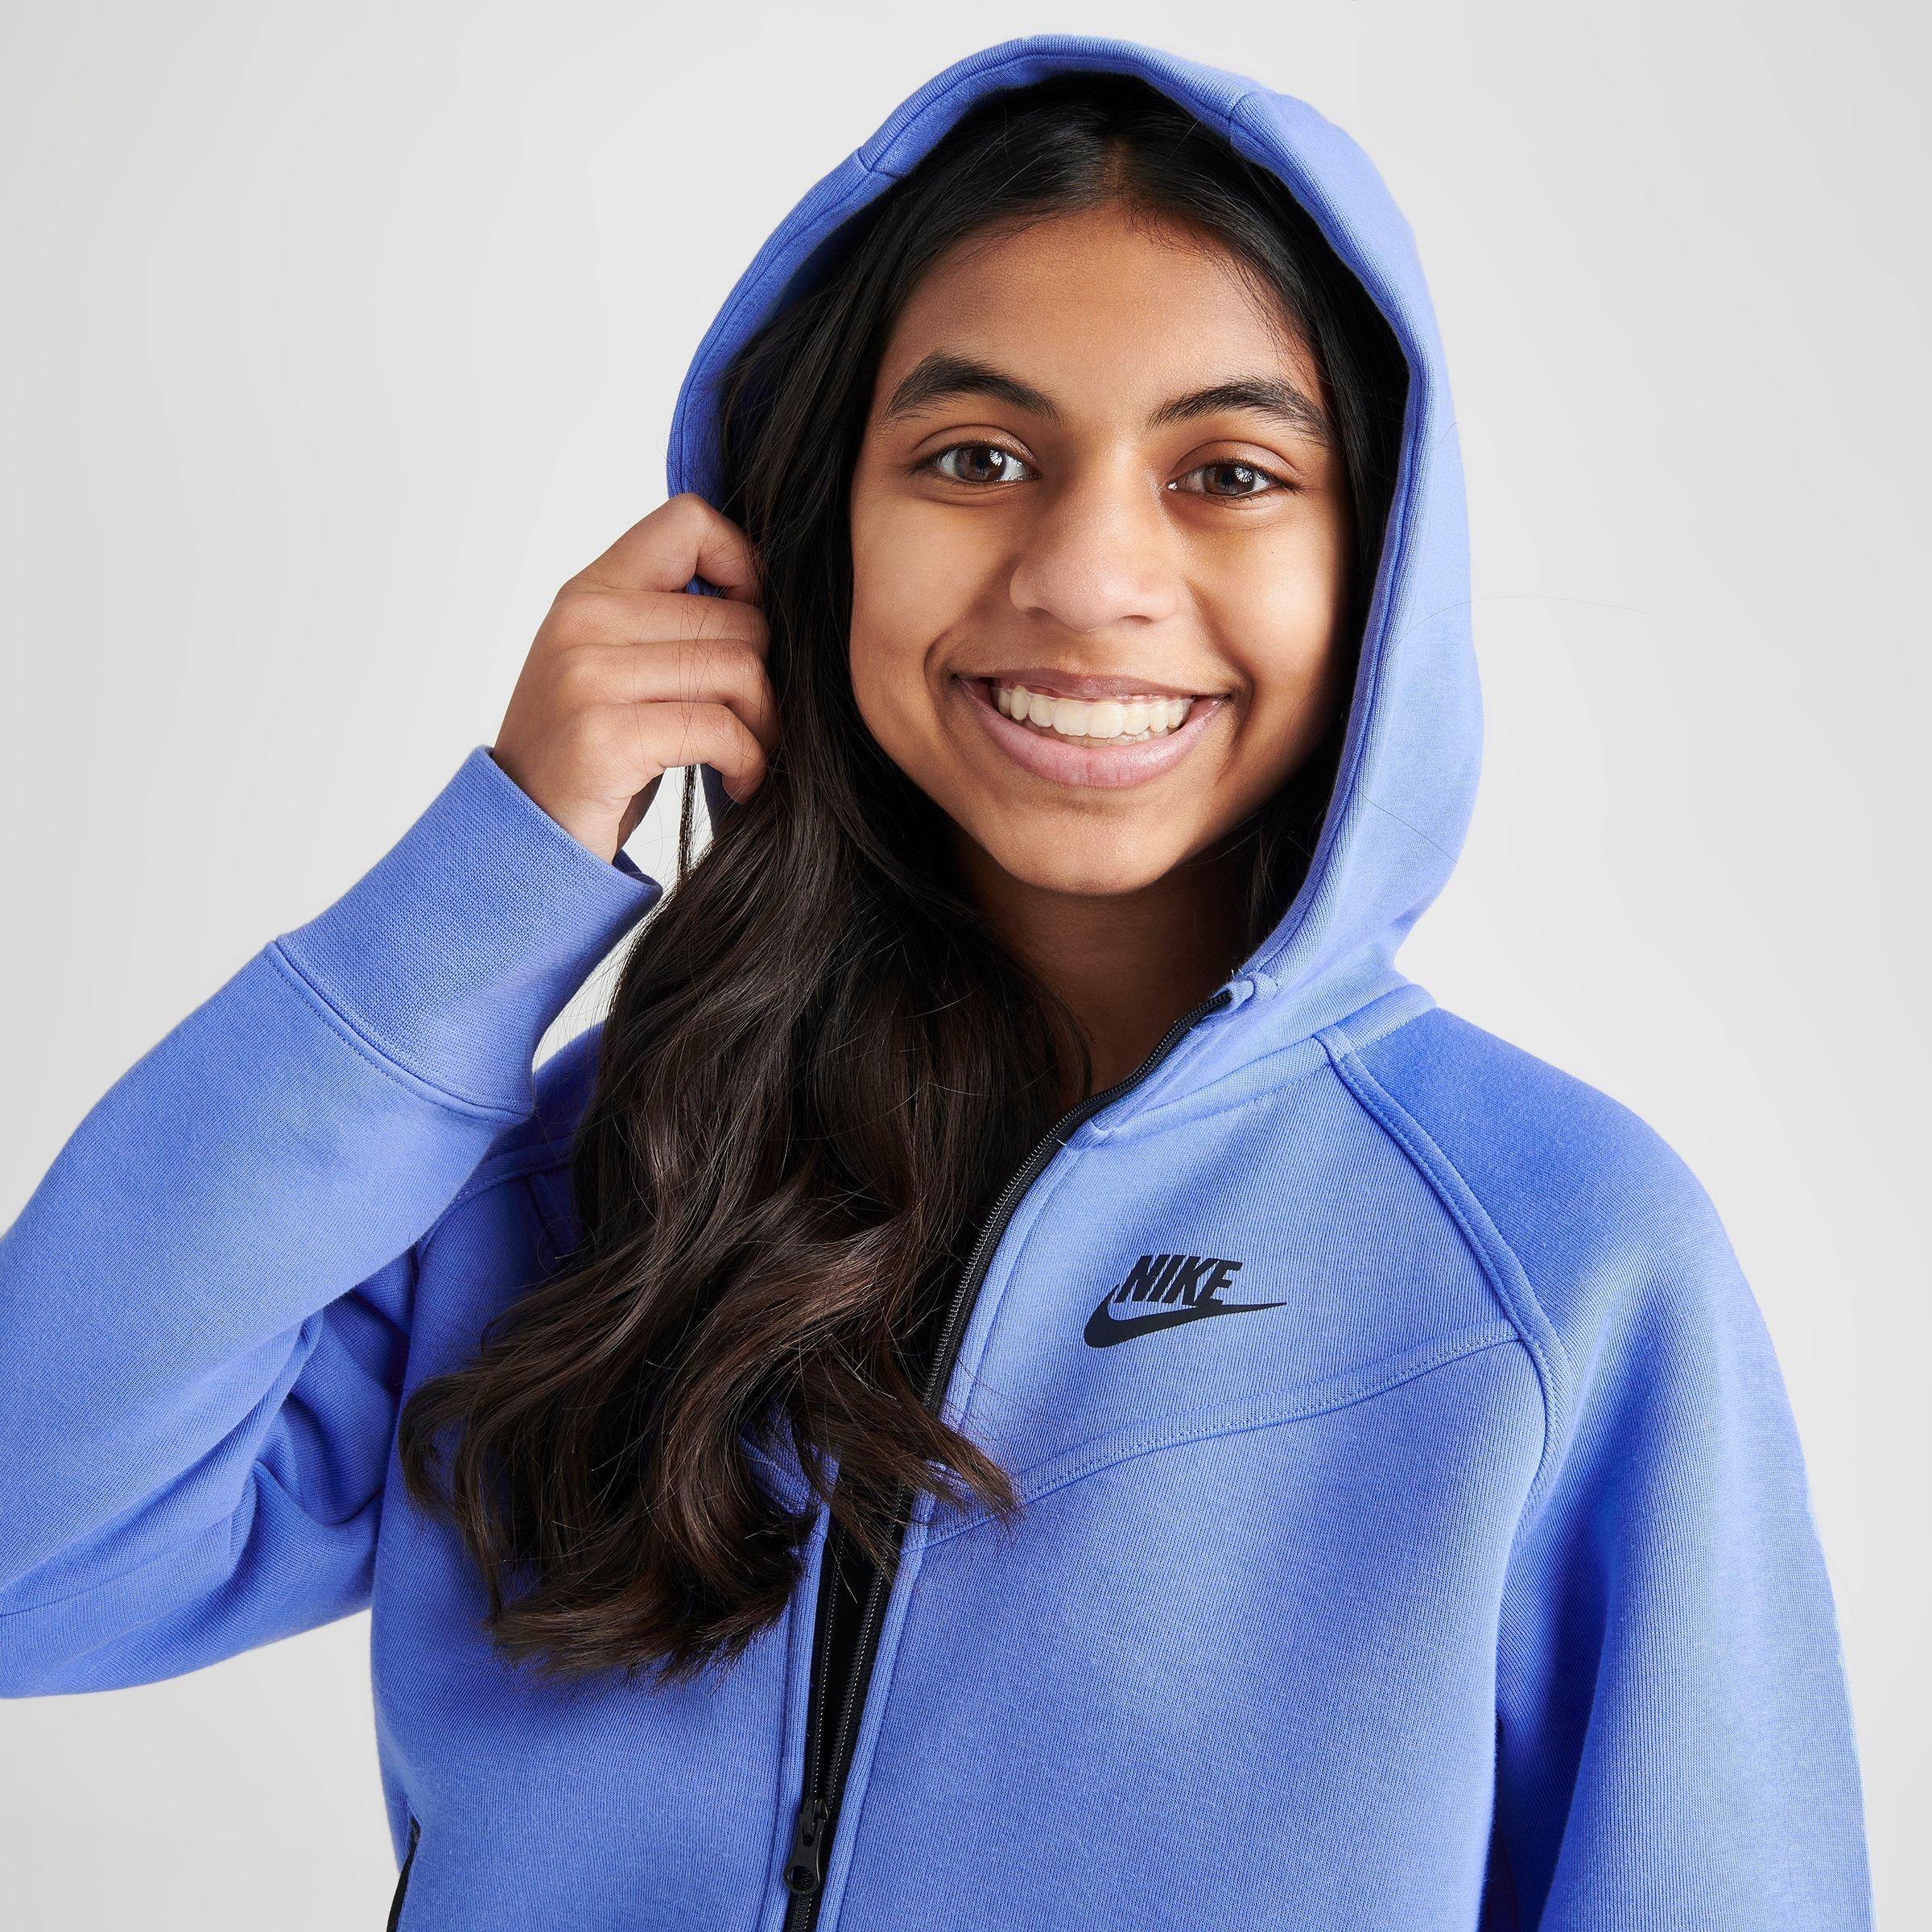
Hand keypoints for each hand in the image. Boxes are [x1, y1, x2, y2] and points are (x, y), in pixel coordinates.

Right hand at [491, 494, 777, 864]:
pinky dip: (748, 762)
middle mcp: (583, 620)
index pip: (688, 520)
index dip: (744, 566)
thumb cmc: (592, 760)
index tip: (748, 630)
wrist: (523, 841)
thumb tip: (767, 595)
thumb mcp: (617, 670)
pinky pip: (721, 729)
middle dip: (767, 679)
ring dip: (765, 726)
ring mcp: (588, 677)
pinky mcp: (604, 736)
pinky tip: (737, 782)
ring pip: (742, 670)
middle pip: (740, 616)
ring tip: (747, 756)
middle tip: (755, 724)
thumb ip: (668, 623)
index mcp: (589, 592)